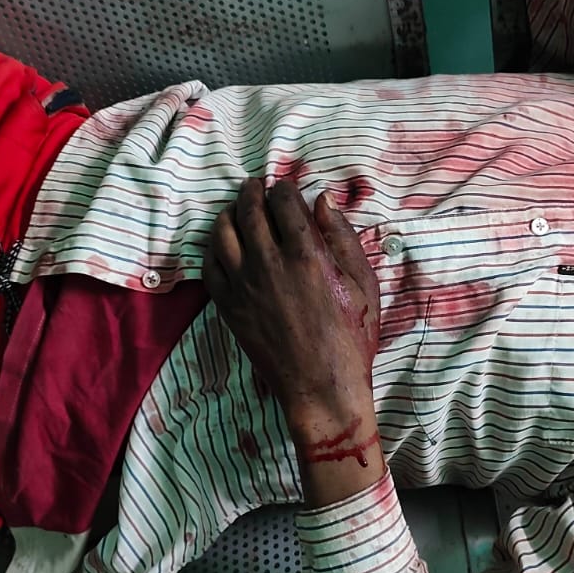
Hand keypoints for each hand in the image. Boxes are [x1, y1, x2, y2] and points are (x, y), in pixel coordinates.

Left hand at [204, 177, 381, 431]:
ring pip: (223, 232)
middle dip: (253, 191)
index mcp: (306, 255)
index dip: (284, 188)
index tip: (285, 187)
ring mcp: (243, 286)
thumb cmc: (351, 338)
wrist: (321, 387)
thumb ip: (343, 238)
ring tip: (238, 207)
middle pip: (250, 209)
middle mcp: (269, 264)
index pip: (284, 202)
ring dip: (229, 211)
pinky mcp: (228, 306)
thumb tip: (323, 200)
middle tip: (256, 185)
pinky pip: (210, 264)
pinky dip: (213, 245)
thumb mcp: (363, 285)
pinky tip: (223, 241)